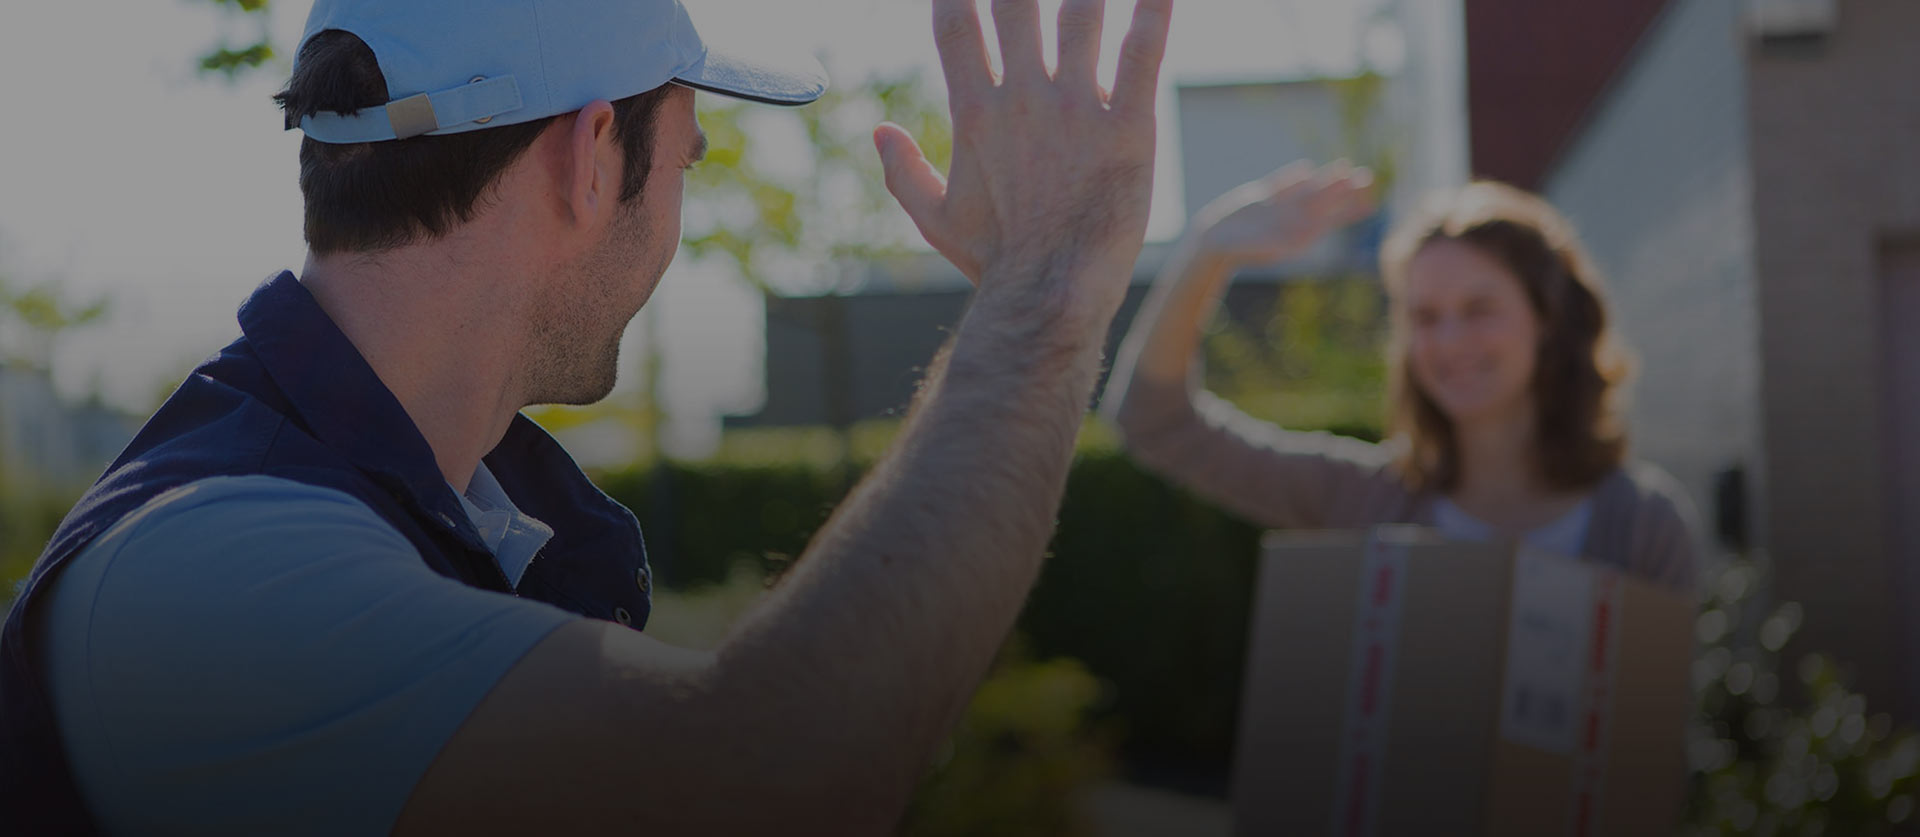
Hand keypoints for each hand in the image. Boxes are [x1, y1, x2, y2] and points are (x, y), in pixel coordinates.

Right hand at [876, 0, 1172, 330]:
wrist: (1048, 293)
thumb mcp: (936, 219)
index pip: (956, 27)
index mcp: (976, 113)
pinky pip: (1142, 52)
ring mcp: (1076, 108)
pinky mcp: (1129, 127)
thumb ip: (903, 172)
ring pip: (1082, 14)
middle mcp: (1024, 98)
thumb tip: (879, 132)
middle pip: (1016, 2)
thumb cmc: (996, 261)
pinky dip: (1153, 10)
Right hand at [1191, 161, 1375, 267]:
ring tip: (1343, 167)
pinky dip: (1293, 177)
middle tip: (1366, 176)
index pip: (1331, 219)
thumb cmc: (1240, 249)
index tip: (1369, 197)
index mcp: (1300, 234)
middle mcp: (1292, 220)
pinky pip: (1282, 185)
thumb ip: (1284, 241)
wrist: (1212, 243)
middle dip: (1345, 190)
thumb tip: (1304, 238)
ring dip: (1326, 179)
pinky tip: (1305, 169)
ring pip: (1308, 190)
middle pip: (1325, 202)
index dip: (1350, 207)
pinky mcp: (1261, 198)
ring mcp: (1277, 209)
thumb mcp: (1265, 247)